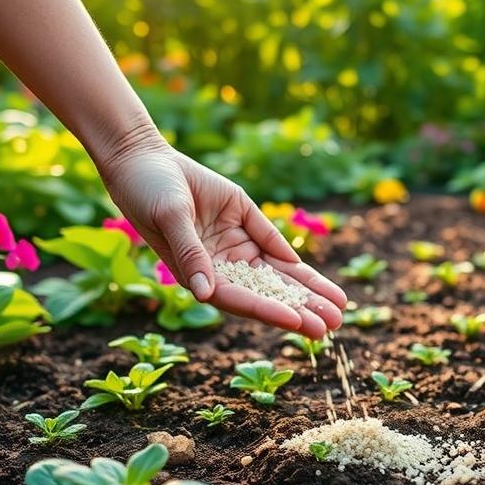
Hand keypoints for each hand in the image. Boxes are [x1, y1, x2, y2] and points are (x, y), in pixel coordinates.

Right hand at [97, 137, 345, 337]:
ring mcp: (234, 245)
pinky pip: (273, 245)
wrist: (144, 159)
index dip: (270, 311)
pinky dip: (295, 263)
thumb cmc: (148, 191)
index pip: (241, 299)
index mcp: (199, 274)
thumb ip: (190, 254)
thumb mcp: (171, 219)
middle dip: (301, 309)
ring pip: (277, 274)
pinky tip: (319, 281)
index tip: (298, 322)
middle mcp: (221, 266)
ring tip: (340, 307)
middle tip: (335, 324)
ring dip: (307, 291)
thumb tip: (204, 293)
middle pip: (267, 293)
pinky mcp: (244, 222)